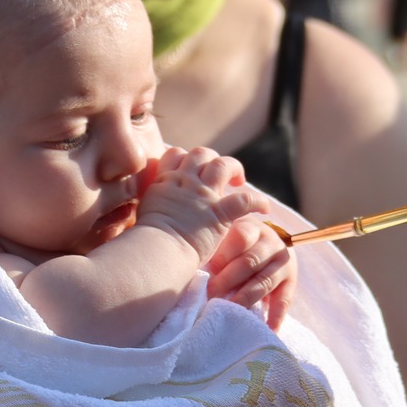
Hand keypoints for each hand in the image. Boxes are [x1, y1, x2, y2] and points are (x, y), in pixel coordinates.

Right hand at [136, 147, 266, 262]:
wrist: (155, 253)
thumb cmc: (145, 243)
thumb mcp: (142, 217)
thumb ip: (150, 207)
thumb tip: (149, 215)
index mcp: (164, 183)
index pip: (174, 154)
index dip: (185, 157)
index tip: (191, 169)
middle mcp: (184, 182)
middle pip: (201, 153)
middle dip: (212, 158)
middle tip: (219, 174)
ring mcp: (202, 195)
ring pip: (222, 165)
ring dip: (233, 168)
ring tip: (239, 179)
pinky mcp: (218, 213)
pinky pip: (244, 200)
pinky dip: (257, 202)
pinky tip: (264, 209)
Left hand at [206, 218, 297, 329]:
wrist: (264, 245)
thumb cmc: (234, 244)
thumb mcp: (226, 235)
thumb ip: (216, 246)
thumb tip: (198, 267)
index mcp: (253, 228)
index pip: (241, 237)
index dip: (224, 254)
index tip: (209, 270)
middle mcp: (272, 243)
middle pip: (250, 262)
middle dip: (229, 280)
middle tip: (211, 294)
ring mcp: (283, 263)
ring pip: (264, 282)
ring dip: (245, 298)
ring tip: (229, 311)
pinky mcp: (291, 283)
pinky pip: (284, 301)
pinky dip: (275, 317)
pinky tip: (267, 328)